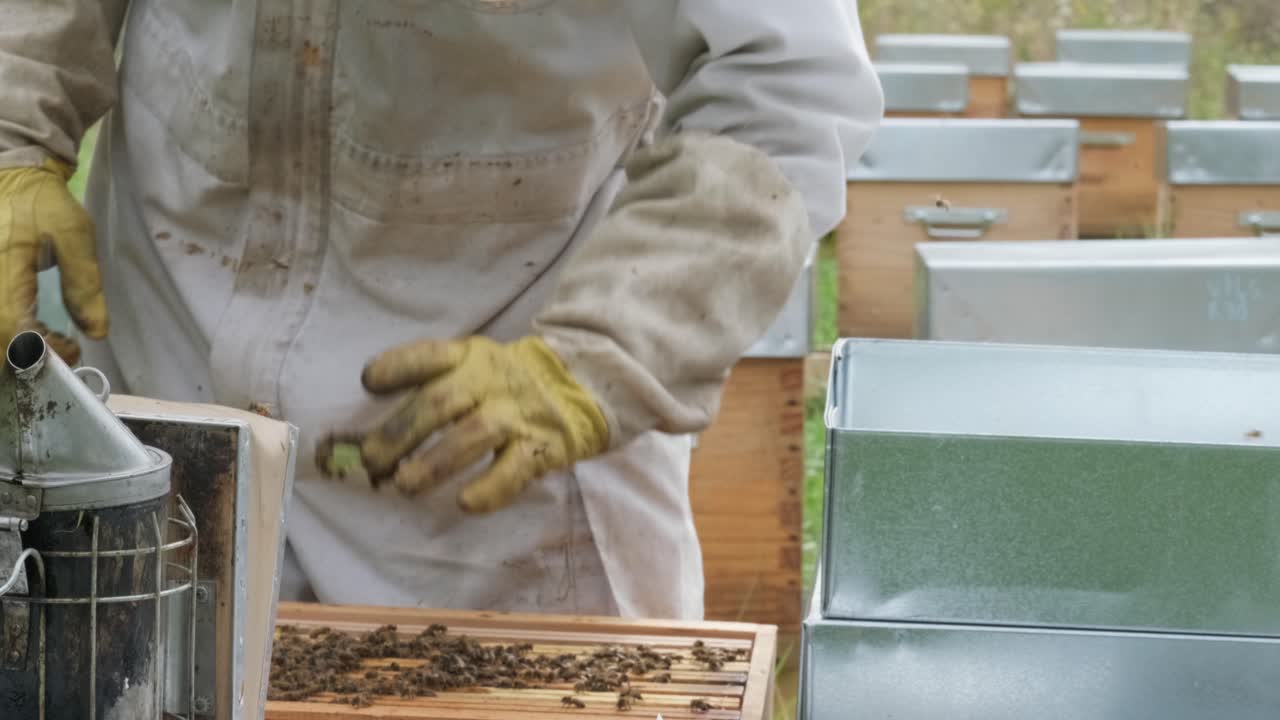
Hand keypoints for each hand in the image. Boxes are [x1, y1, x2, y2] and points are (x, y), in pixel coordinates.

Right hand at [0, 158, 106, 363]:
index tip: (72, 349)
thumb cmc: (44, 205)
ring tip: (46, 344)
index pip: (13, 326)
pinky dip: (10, 335)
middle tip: (57, 355)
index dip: (43, 349)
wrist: (12, 179)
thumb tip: (96, 331)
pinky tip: (31, 332)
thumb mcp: (75, 234)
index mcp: (3, 267)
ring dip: (15, 350)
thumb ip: (84, 283)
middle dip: (24, 359)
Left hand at [351, 335, 609, 512]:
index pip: (428, 356)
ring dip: (434, 464)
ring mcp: (517, 414)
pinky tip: (466, 504)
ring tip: (405, 486)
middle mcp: (490, 382)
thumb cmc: (511, 381)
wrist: (585, 383)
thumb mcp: (476, 364)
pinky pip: (514, 470)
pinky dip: (490, 489)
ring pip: (471, 436)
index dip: (397, 368)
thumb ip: (435, 382)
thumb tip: (376, 418)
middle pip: (440, 403)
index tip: (370, 384)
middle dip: (400, 433)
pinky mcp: (542, 447)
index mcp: (469, 358)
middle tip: (372, 462)